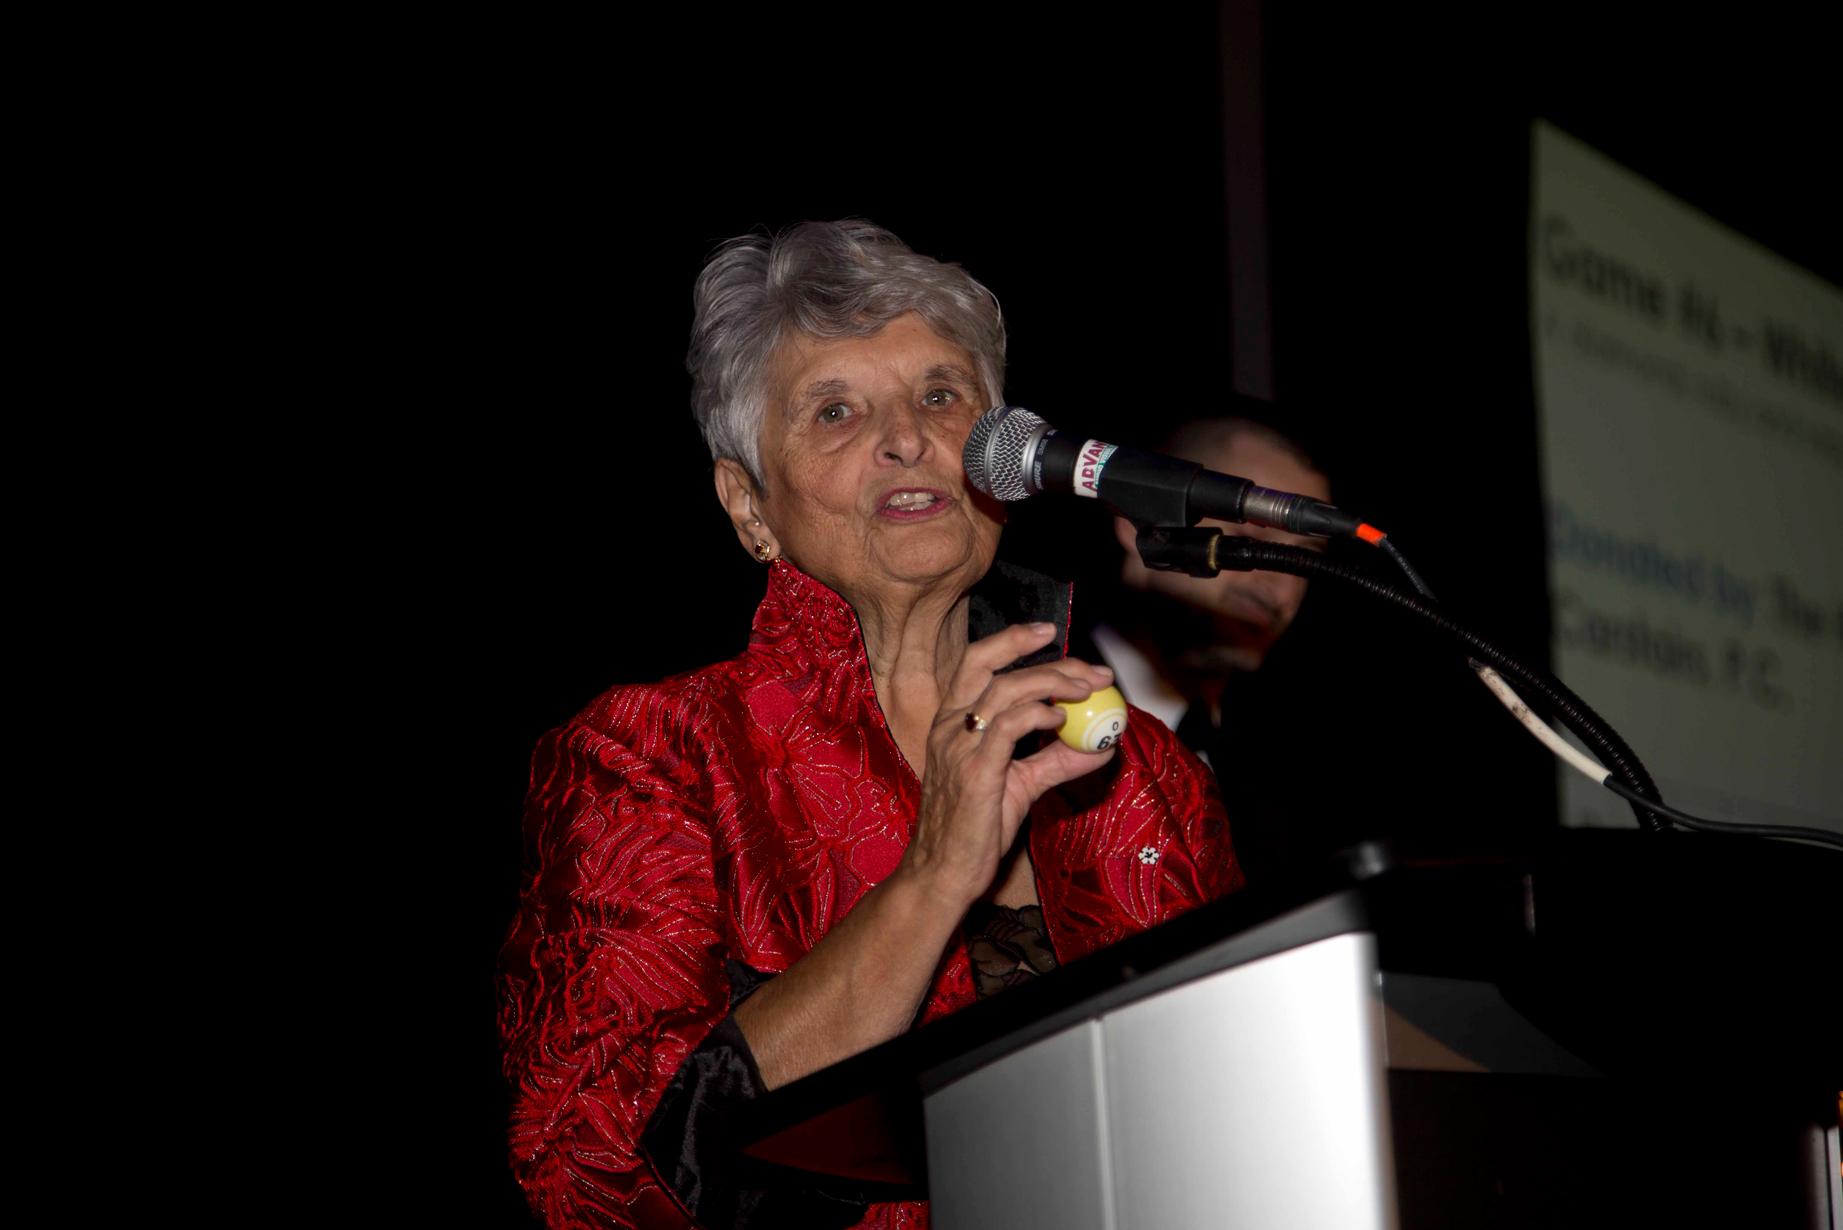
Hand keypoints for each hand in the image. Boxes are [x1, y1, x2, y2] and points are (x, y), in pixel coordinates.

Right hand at [897, 622, 1117, 909]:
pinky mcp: (974, 771)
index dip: (1013, 642)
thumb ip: (1055, 761)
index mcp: (952, 723)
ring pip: (1004, 691)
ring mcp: (958, 747)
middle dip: (1040, 653)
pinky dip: (1038, 714)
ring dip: (1051, 683)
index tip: (1051, 635)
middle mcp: (950, 727)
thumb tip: (1100, 746)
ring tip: (1085, 690)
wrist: (943, 873)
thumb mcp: (1020, 786)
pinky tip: (1061, 720)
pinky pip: (1008, 727)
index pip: (977, 664)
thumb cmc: (974, 830)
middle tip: (1088, 668)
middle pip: (987, 664)